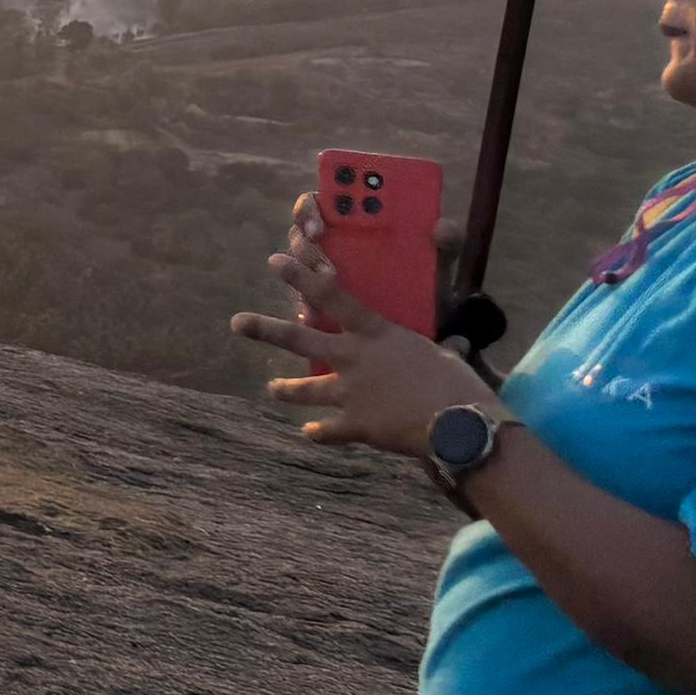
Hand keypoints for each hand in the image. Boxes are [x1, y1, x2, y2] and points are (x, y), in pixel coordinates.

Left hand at [230, 190, 495, 457]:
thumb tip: (457, 342)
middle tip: (236, 322)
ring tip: (271, 388)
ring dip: (286, 389)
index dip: (302, 277)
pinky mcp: (354, 424)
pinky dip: (319, 433)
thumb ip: (438, 346)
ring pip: (305, 388)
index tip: (275, 260)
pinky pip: (328, 430)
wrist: (458, 427)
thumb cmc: (459, 385)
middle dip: (264, 329)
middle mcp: (353, 357)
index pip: (332, 297)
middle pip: (299, 338)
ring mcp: (349, 391)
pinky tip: (310, 433)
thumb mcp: (445, 355)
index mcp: (375, 333)